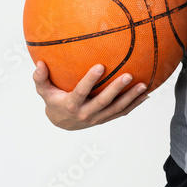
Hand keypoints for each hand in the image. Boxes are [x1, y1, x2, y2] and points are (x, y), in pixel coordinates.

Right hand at [32, 61, 149, 129]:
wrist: (62, 123)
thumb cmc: (53, 100)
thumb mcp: (43, 91)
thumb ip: (40, 78)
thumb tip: (40, 63)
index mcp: (71, 104)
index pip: (81, 91)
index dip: (90, 80)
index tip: (100, 65)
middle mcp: (86, 113)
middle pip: (104, 101)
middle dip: (116, 89)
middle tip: (129, 75)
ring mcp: (98, 118)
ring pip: (117, 108)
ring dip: (131, 97)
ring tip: (144, 85)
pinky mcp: (106, 119)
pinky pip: (122, 112)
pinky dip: (135, 104)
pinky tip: (147, 94)